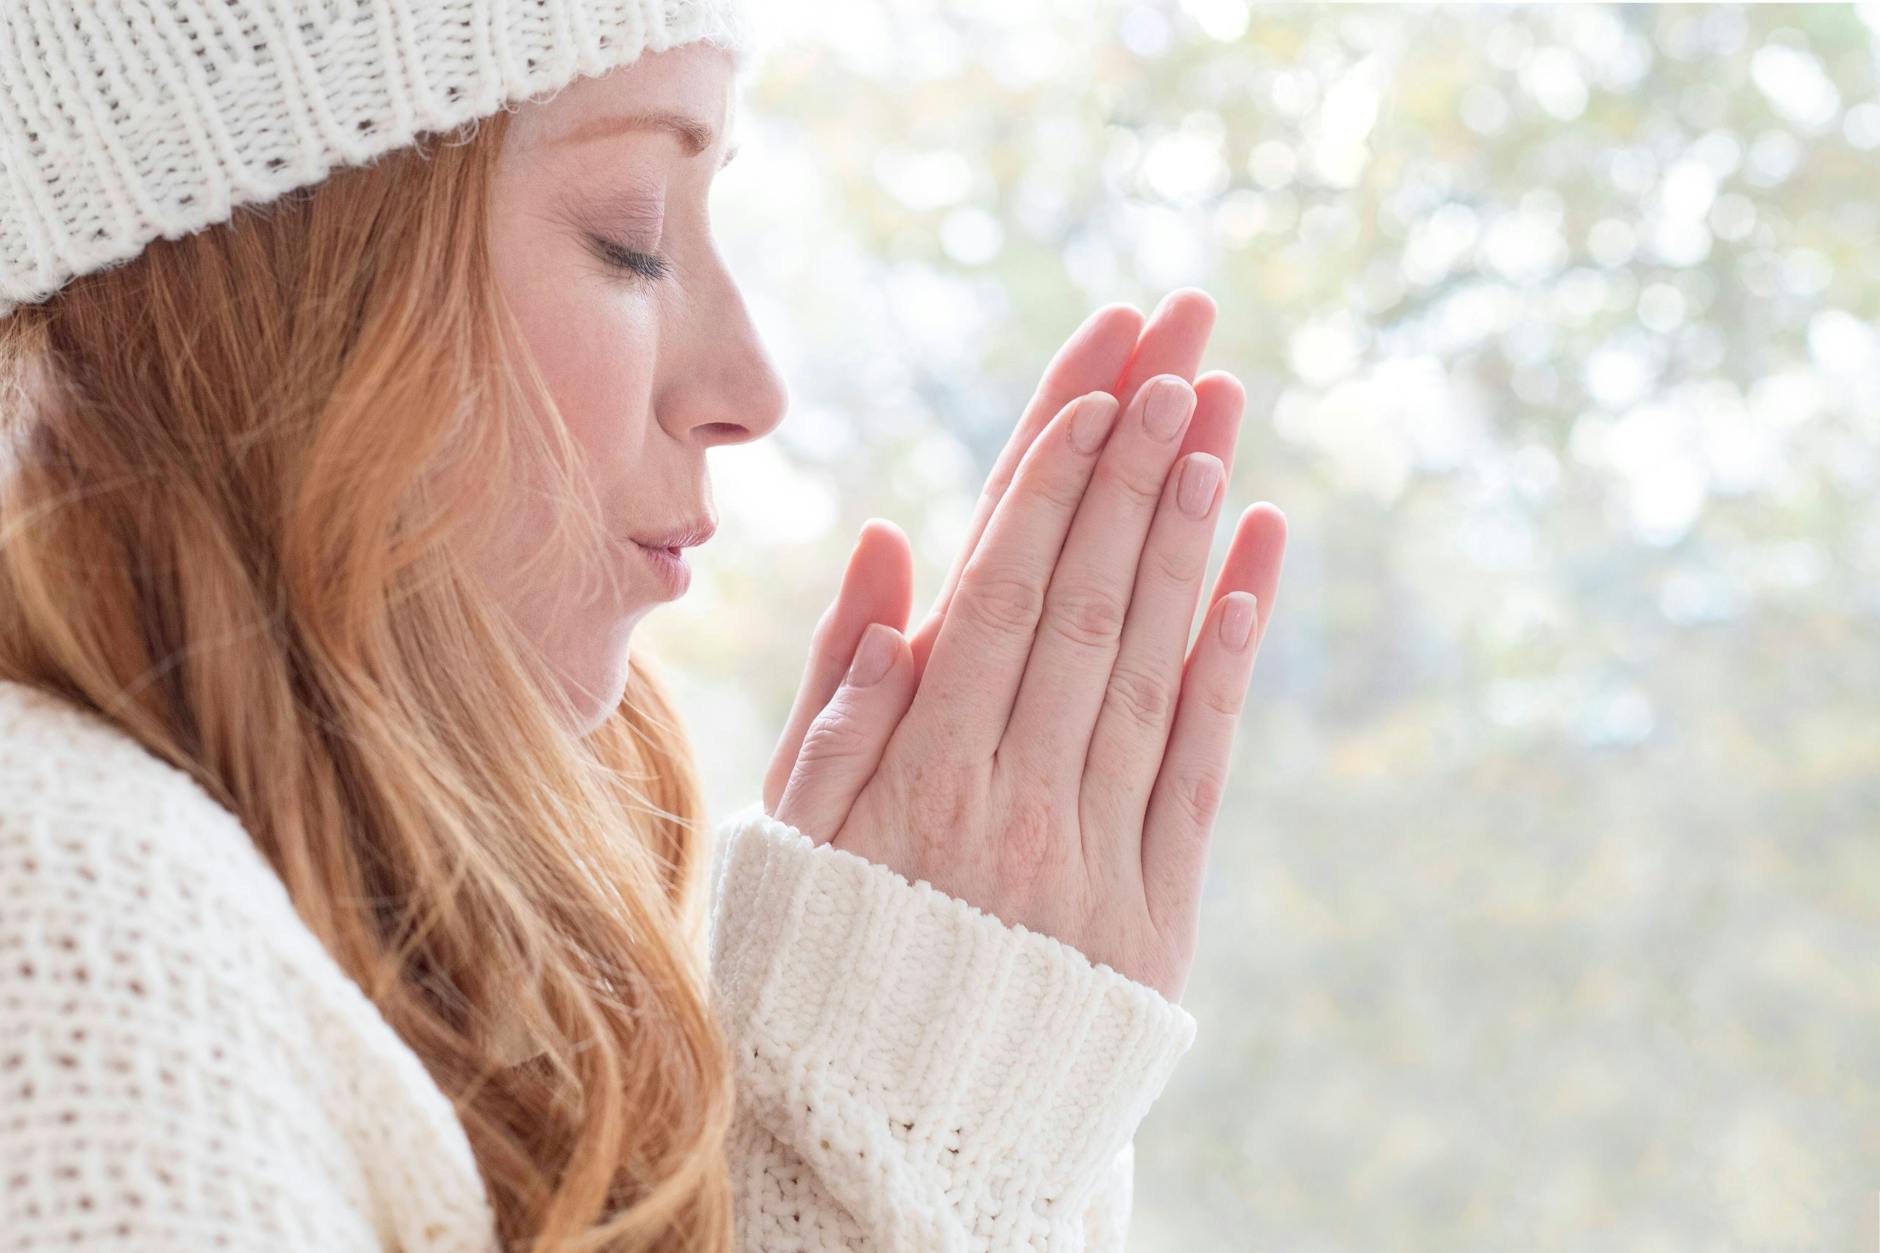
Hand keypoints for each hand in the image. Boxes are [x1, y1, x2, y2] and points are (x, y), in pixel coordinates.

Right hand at [764, 290, 1287, 1001]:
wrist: (897, 1138)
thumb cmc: (819, 965)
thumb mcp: (788, 837)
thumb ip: (836, 695)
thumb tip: (887, 548)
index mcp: (917, 774)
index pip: (998, 592)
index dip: (1056, 481)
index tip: (1103, 381)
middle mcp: (1015, 799)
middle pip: (1085, 600)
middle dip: (1138, 460)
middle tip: (1186, 344)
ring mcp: (1095, 855)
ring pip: (1150, 664)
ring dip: (1190, 530)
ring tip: (1223, 417)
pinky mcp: (1156, 912)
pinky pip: (1199, 767)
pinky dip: (1229, 659)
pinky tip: (1250, 564)